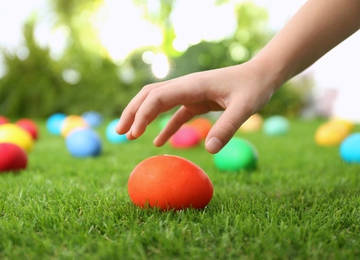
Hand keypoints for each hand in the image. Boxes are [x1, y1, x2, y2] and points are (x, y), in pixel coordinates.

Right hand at [116, 61, 274, 153]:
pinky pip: (174, 113)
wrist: (262, 75)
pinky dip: (163, 126)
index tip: (134, 134)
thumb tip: (210, 151)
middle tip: (120, 133)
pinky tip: (158, 142)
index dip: (142, 114)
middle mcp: (186, 86)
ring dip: (142, 117)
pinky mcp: (196, 101)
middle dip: (132, 113)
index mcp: (192, 85)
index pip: (157, 97)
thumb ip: (227, 127)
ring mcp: (189, 93)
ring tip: (129, 135)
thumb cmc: (254, 87)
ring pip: (157, 102)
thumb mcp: (245, 107)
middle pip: (149, 96)